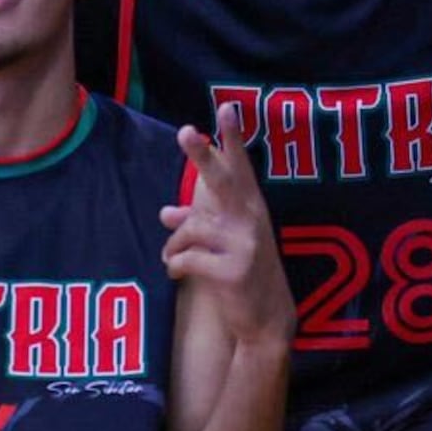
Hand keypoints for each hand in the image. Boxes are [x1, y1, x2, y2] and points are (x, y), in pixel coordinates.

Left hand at [162, 103, 292, 345]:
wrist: (266, 321)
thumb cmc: (245, 276)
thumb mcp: (227, 243)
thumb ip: (198, 222)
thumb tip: (165, 212)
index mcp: (252, 209)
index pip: (241, 167)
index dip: (233, 139)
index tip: (227, 108)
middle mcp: (252, 222)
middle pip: (223, 182)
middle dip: (203, 156)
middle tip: (185, 131)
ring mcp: (244, 245)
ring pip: (191, 228)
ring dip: (173, 244)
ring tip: (172, 257)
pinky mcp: (232, 270)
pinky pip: (187, 258)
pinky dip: (175, 266)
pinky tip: (177, 274)